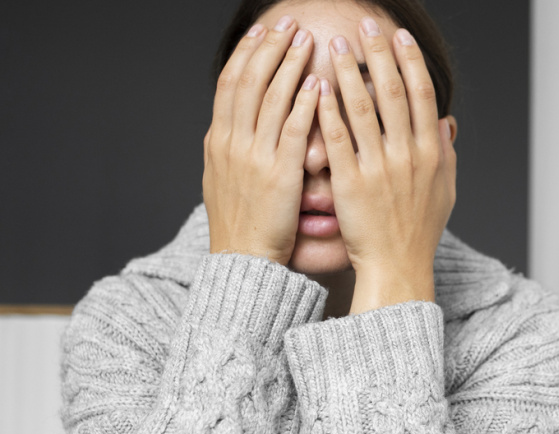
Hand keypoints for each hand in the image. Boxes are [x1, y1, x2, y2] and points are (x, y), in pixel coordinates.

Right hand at [203, 16, 319, 265]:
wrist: (243, 262)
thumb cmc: (242, 227)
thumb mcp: (227, 181)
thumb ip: (236, 150)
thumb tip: (238, 126)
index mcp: (219, 141)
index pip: (229, 84)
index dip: (245, 54)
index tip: (260, 32)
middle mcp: (231, 143)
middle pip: (248, 80)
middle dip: (268, 48)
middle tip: (288, 22)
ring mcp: (253, 157)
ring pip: (269, 97)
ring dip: (288, 64)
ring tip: (306, 39)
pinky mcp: (277, 174)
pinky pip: (290, 129)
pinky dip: (303, 103)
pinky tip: (318, 83)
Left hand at [316, 18, 456, 311]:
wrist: (398, 268)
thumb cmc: (419, 234)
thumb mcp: (445, 192)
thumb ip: (446, 155)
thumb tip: (447, 123)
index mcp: (431, 154)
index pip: (422, 96)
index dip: (411, 63)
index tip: (400, 38)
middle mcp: (408, 156)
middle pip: (394, 93)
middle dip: (379, 55)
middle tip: (365, 25)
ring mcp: (379, 169)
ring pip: (363, 110)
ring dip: (349, 73)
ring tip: (336, 45)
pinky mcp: (351, 184)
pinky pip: (338, 140)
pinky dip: (328, 111)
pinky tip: (317, 87)